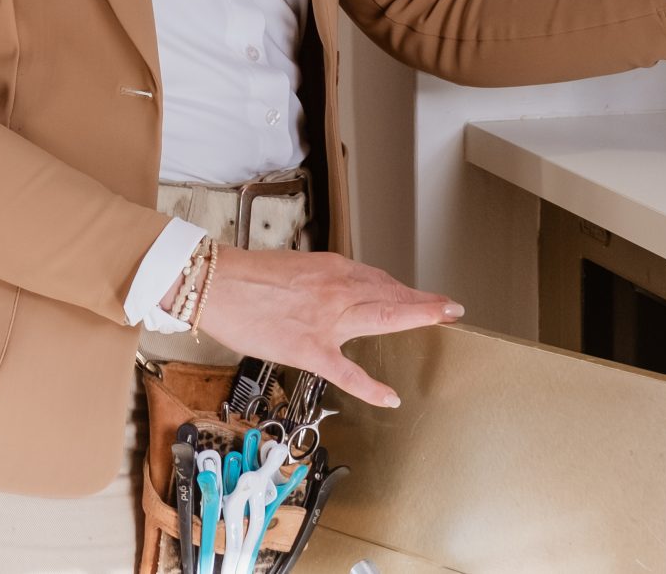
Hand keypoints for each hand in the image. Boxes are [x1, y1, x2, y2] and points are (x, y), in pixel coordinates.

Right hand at [192, 249, 461, 409]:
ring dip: (417, 317)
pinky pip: (347, 373)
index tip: (418, 295)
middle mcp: (336, 289)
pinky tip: (390, 397)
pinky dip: (371, 386)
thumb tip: (334, 296)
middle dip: (424, 300)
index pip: (377, 279)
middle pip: (391, 294)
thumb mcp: (292, 269)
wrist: (215, 284)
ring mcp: (327, 321)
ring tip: (443, 319)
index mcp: (330, 269)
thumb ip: (319, 283)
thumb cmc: (245, 278)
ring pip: (383, 316)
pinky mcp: (310, 350)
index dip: (402, 289)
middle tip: (450, 306)